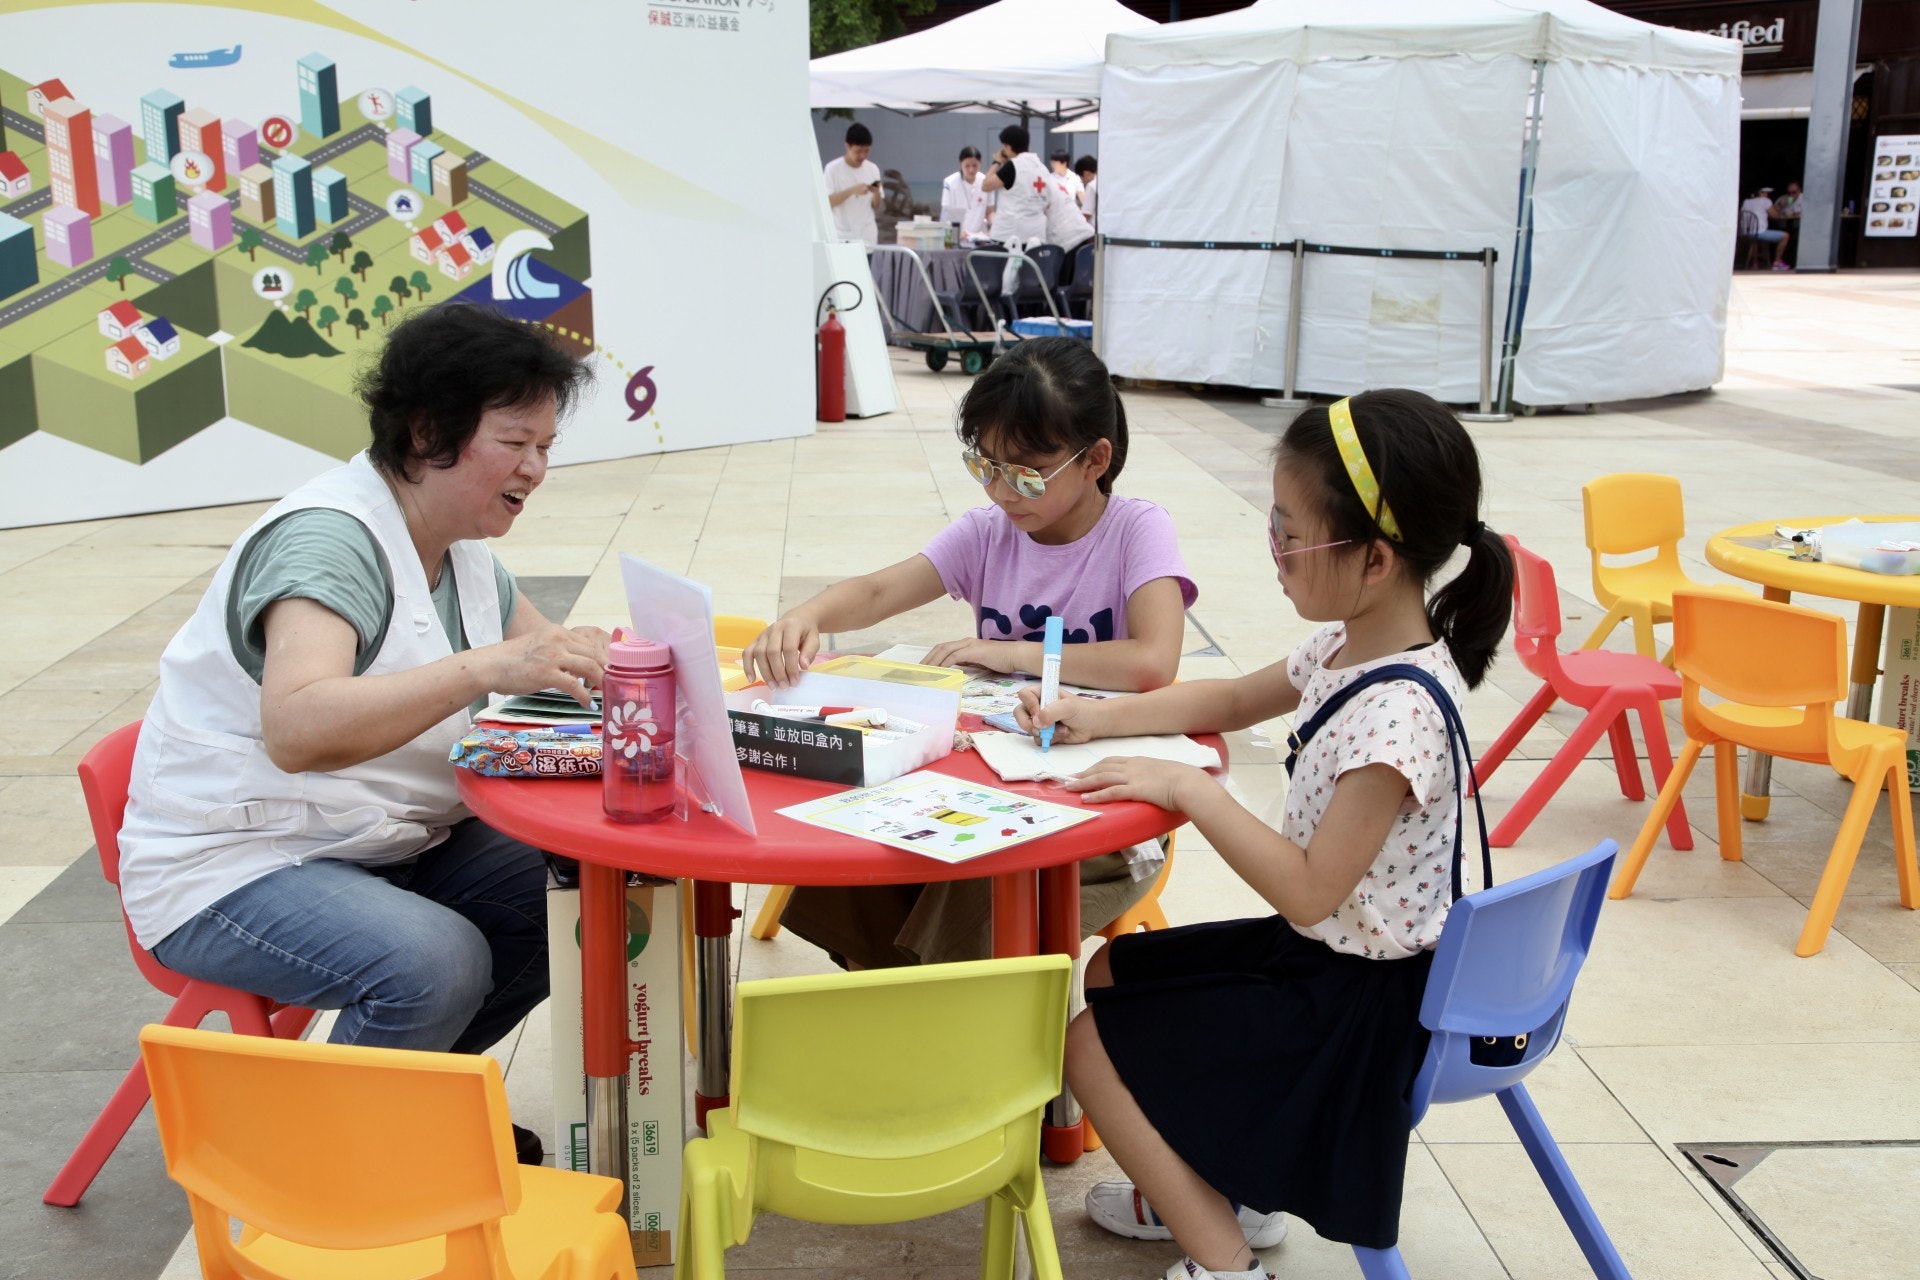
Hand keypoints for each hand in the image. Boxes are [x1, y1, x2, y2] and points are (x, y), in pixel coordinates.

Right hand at [489, 623, 608, 707]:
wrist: (490, 665)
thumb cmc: (513, 660)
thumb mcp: (540, 646)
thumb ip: (560, 651)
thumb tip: (579, 668)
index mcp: (558, 632)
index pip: (590, 643)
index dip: (604, 659)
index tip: (612, 672)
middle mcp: (558, 639)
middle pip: (594, 654)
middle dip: (607, 671)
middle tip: (614, 685)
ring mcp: (552, 655)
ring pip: (590, 667)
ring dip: (601, 683)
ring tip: (605, 694)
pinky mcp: (546, 673)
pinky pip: (574, 685)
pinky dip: (584, 696)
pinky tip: (587, 705)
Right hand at [742, 617, 818, 687]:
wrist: (797, 619)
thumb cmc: (805, 632)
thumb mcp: (814, 639)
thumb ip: (810, 652)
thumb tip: (803, 666)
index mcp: (791, 626)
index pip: (788, 648)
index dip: (791, 666)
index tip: (794, 681)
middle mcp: (775, 628)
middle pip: (772, 652)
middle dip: (778, 672)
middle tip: (784, 686)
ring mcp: (763, 634)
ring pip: (759, 653)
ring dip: (765, 672)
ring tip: (773, 686)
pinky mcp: (756, 639)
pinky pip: (747, 652)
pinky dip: (748, 666)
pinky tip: (752, 679)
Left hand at [924, 636, 1021, 673]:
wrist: (1015, 656)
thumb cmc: (1001, 660)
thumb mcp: (980, 662)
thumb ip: (969, 663)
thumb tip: (957, 671)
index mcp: (966, 644)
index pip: (944, 649)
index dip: (932, 657)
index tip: (924, 668)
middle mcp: (965, 642)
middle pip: (940, 648)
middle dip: (928, 658)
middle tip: (919, 670)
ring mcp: (969, 645)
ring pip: (945, 651)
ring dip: (933, 661)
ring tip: (925, 671)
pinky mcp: (974, 650)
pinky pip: (955, 656)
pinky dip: (945, 663)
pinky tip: (940, 671)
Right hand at [1014, 685, 1104, 743]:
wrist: (1094, 725)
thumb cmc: (1083, 710)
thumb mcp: (1069, 707)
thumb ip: (1052, 711)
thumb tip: (1036, 721)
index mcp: (1042, 693)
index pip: (1024, 695)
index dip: (1029, 704)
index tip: (1038, 712)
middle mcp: (1038, 706)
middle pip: (1019, 713)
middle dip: (1027, 723)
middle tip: (1039, 729)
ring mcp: (1041, 721)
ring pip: (1029, 729)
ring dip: (1044, 732)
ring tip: (1061, 730)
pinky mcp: (1045, 734)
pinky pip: (1037, 739)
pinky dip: (1049, 740)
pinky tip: (1062, 734)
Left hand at [1063, 757, 1202, 810]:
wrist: (1190, 783)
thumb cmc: (1183, 780)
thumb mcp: (1164, 773)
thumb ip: (1153, 776)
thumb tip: (1151, 783)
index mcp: (1139, 761)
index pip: (1111, 761)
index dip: (1095, 766)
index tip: (1084, 771)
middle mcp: (1133, 767)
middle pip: (1102, 767)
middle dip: (1084, 773)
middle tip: (1069, 779)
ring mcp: (1133, 777)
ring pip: (1102, 778)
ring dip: (1084, 783)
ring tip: (1070, 788)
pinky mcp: (1136, 790)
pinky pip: (1111, 792)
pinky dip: (1096, 795)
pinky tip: (1085, 798)